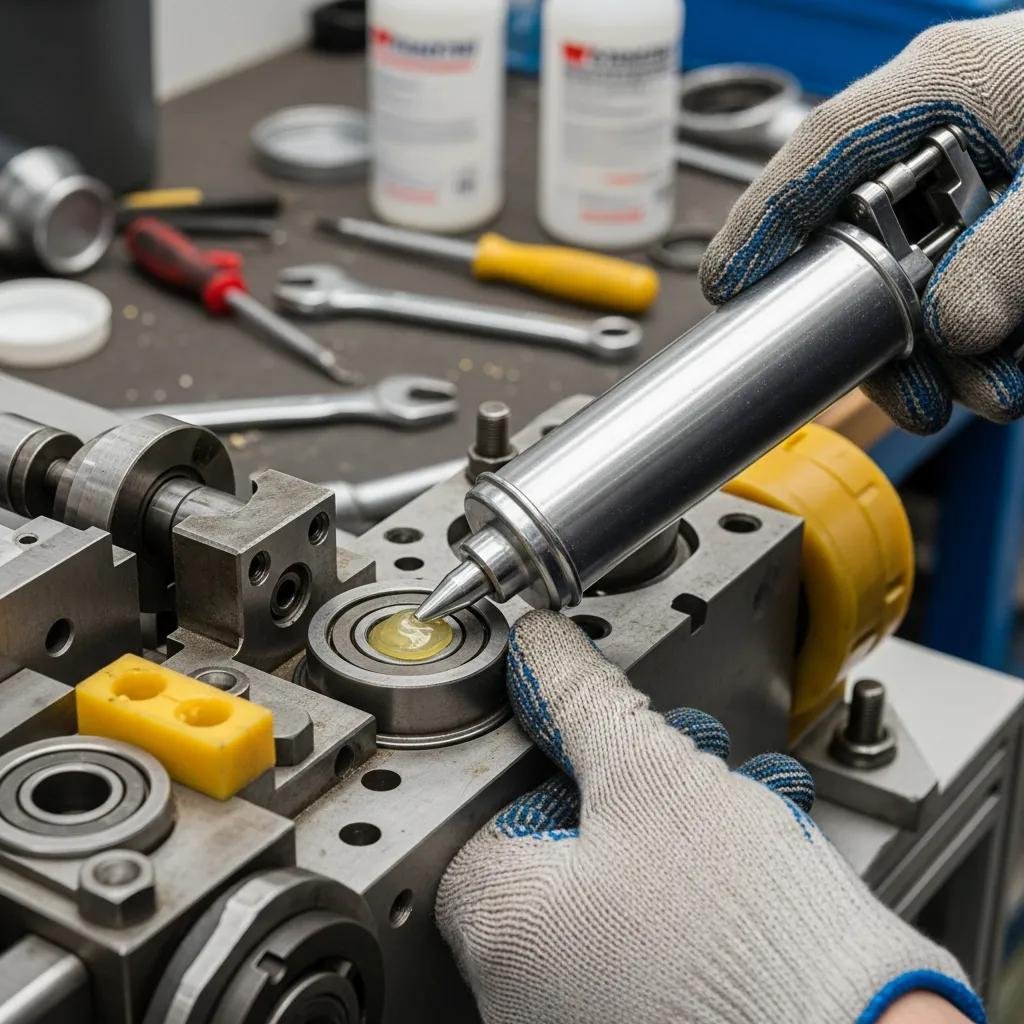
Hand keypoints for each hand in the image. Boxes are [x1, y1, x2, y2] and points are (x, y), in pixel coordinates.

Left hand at [436, 611, 983, 1023]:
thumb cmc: (746, 935)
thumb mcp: (650, 775)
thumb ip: (578, 700)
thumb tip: (539, 650)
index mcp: (503, 929)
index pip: (491, 810)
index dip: (556, 760)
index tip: (604, 739)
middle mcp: (527, 990)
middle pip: (560, 844)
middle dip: (628, 786)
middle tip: (680, 764)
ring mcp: (585, 1016)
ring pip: (614, 884)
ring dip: (669, 827)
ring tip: (730, 805)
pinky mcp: (648, 1023)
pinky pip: (651, 935)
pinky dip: (690, 887)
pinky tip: (746, 857)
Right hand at [700, 13, 1023, 434]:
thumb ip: (1011, 253)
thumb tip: (951, 325)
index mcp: (946, 85)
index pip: (814, 157)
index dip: (761, 228)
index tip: (729, 290)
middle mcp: (953, 127)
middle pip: (866, 239)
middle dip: (886, 329)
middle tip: (910, 390)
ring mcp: (986, 172)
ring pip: (926, 278)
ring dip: (954, 347)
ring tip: (997, 386)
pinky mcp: (1017, 217)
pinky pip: (978, 284)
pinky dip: (996, 333)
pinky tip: (1020, 358)